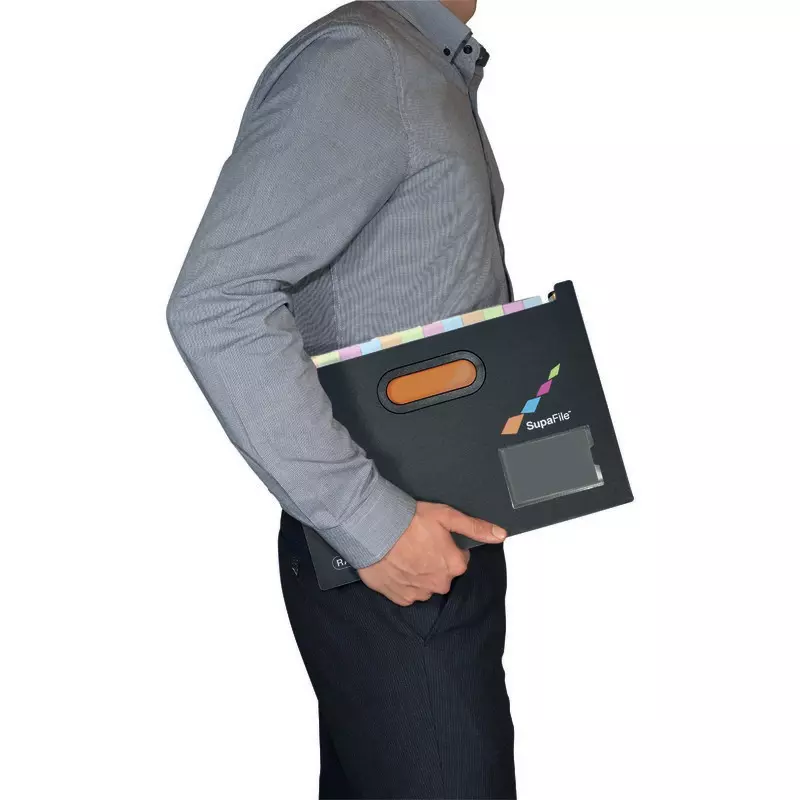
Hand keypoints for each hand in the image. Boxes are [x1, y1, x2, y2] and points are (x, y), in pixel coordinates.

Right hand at [358, 501, 506, 605]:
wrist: (374, 529)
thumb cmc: (409, 521)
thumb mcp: (447, 516)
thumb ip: (475, 527)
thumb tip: (501, 535)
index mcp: (454, 565)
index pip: (460, 560)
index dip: (448, 548)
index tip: (434, 538)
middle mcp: (439, 583)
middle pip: (443, 574)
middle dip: (434, 562)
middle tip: (418, 544)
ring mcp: (419, 593)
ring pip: (426, 585)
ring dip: (419, 573)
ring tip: (405, 554)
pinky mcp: (400, 598)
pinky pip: (408, 593)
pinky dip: (404, 582)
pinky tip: (397, 565)